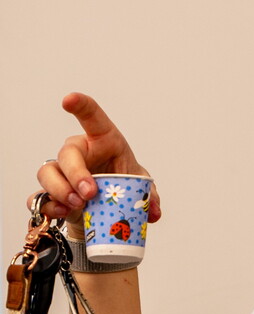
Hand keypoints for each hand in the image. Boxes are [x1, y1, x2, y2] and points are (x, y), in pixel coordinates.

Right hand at [29, 93, 160, 236]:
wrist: (107, 205)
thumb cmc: (122, 182)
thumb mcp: (140, 185)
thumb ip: (149, 195)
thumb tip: (153, 211)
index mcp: (103, 140)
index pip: (92, 117)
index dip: (81, 106)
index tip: (69, 100)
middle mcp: (78, 152)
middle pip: (67, 154)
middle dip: (76, 173)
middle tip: (90, 193)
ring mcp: (61, 172)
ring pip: (48, 173)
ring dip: (61, 190)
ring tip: (78, 205)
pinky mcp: (53, 194)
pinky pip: (41, 196)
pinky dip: (50, 206)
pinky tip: (62, 212)